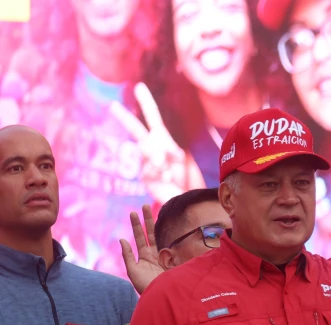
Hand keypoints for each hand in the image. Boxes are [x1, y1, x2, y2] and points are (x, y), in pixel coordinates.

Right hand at [111, 83, 203, 204]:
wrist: (186, 199)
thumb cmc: (185, 177)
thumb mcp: (182, 159)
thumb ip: (170, 151)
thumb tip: (156, 155)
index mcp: (162, 139)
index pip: (153, 118)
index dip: (146, 103)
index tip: (139, 87)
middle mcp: (151, 148)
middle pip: (136, 130)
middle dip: (124, 119)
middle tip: (111, 106)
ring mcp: (145, 162)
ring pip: (150, 153)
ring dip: (163, 162)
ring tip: (170, 173)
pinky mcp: (144, 175)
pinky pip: (151, 169)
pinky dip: (163, 174)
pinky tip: (167, 180)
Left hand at [121, 205, 165, 294]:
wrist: (160, 297)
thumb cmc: (145, 286)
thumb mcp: (132, 271)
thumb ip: (127, 255)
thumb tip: (122, 239)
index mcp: (145, 256)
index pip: (141, 237)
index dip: (137, 225)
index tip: (134, 212)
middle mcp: (155, 253)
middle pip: (151, 233)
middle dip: (147, 219)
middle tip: (144, 205)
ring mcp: (165, 255)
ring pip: (159, 236)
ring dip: (152, 223)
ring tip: (148, 208)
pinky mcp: (174, 259)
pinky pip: (171, 246)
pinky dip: (167, 238)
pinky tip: (161, 229)